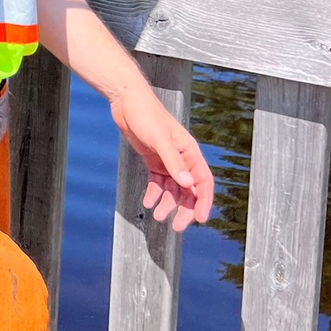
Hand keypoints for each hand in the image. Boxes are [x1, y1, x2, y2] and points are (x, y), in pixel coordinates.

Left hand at [110, 81, 214, 231]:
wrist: (127, 102)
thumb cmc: (146, 115)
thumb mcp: (160, 140)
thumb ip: (173, 162)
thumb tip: (188, 184)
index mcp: (190, 152)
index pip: (203, 181)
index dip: (204, 201)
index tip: (200, 219)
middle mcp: (181, 159)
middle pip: (189, 190)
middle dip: (185, 209)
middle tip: (178, 227)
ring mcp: (167, 160)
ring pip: (173, 189)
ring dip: (167, 204)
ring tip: (158, 216)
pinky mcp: (153, 160)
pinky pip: (157, 182)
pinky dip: (154, 193)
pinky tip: (147, 202)